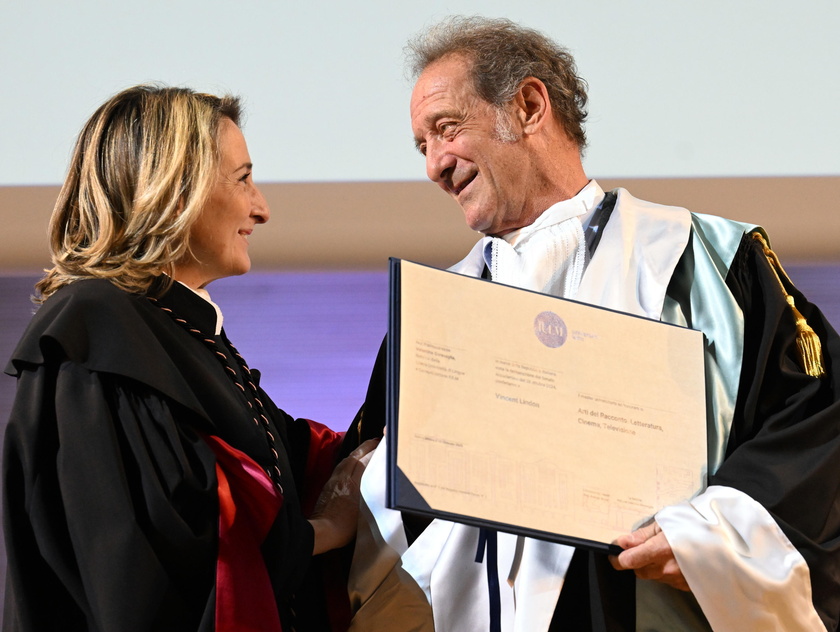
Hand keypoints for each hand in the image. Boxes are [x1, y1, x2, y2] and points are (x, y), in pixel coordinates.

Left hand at [309, 439, 377, 554]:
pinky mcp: (329, 483)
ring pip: (347, 460)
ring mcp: (335, 480)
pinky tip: (352, 461)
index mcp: (354, 485)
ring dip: (357, 452)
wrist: (323, 531)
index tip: (383, 445)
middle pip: (355, 456)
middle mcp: (344, 478)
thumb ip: (370, 495)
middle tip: (376, 441)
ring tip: (366, 449)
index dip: (374, 452)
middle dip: (366, 447)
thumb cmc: (345, 527)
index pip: (365, 462)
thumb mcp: (364, 512)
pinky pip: (340, 466)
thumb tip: (378, 485)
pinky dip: (348, 460)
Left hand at [608, 520, 689, 591]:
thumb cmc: (696, 524)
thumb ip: (642, 535)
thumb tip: (622, 542)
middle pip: (639, 571)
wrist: (728, 538)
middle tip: (645, 546)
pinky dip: (667, 571)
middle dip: (636, 560)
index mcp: (661, 550)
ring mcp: (679, 579)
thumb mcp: (665, 522)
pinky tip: (677, 558)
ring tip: (667, 549)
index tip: (615, 553)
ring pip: (654, 576)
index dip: (618, 557)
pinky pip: (668, 580)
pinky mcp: (687, 585)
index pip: (628, 561)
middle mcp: (668, 568)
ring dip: (653, 565)